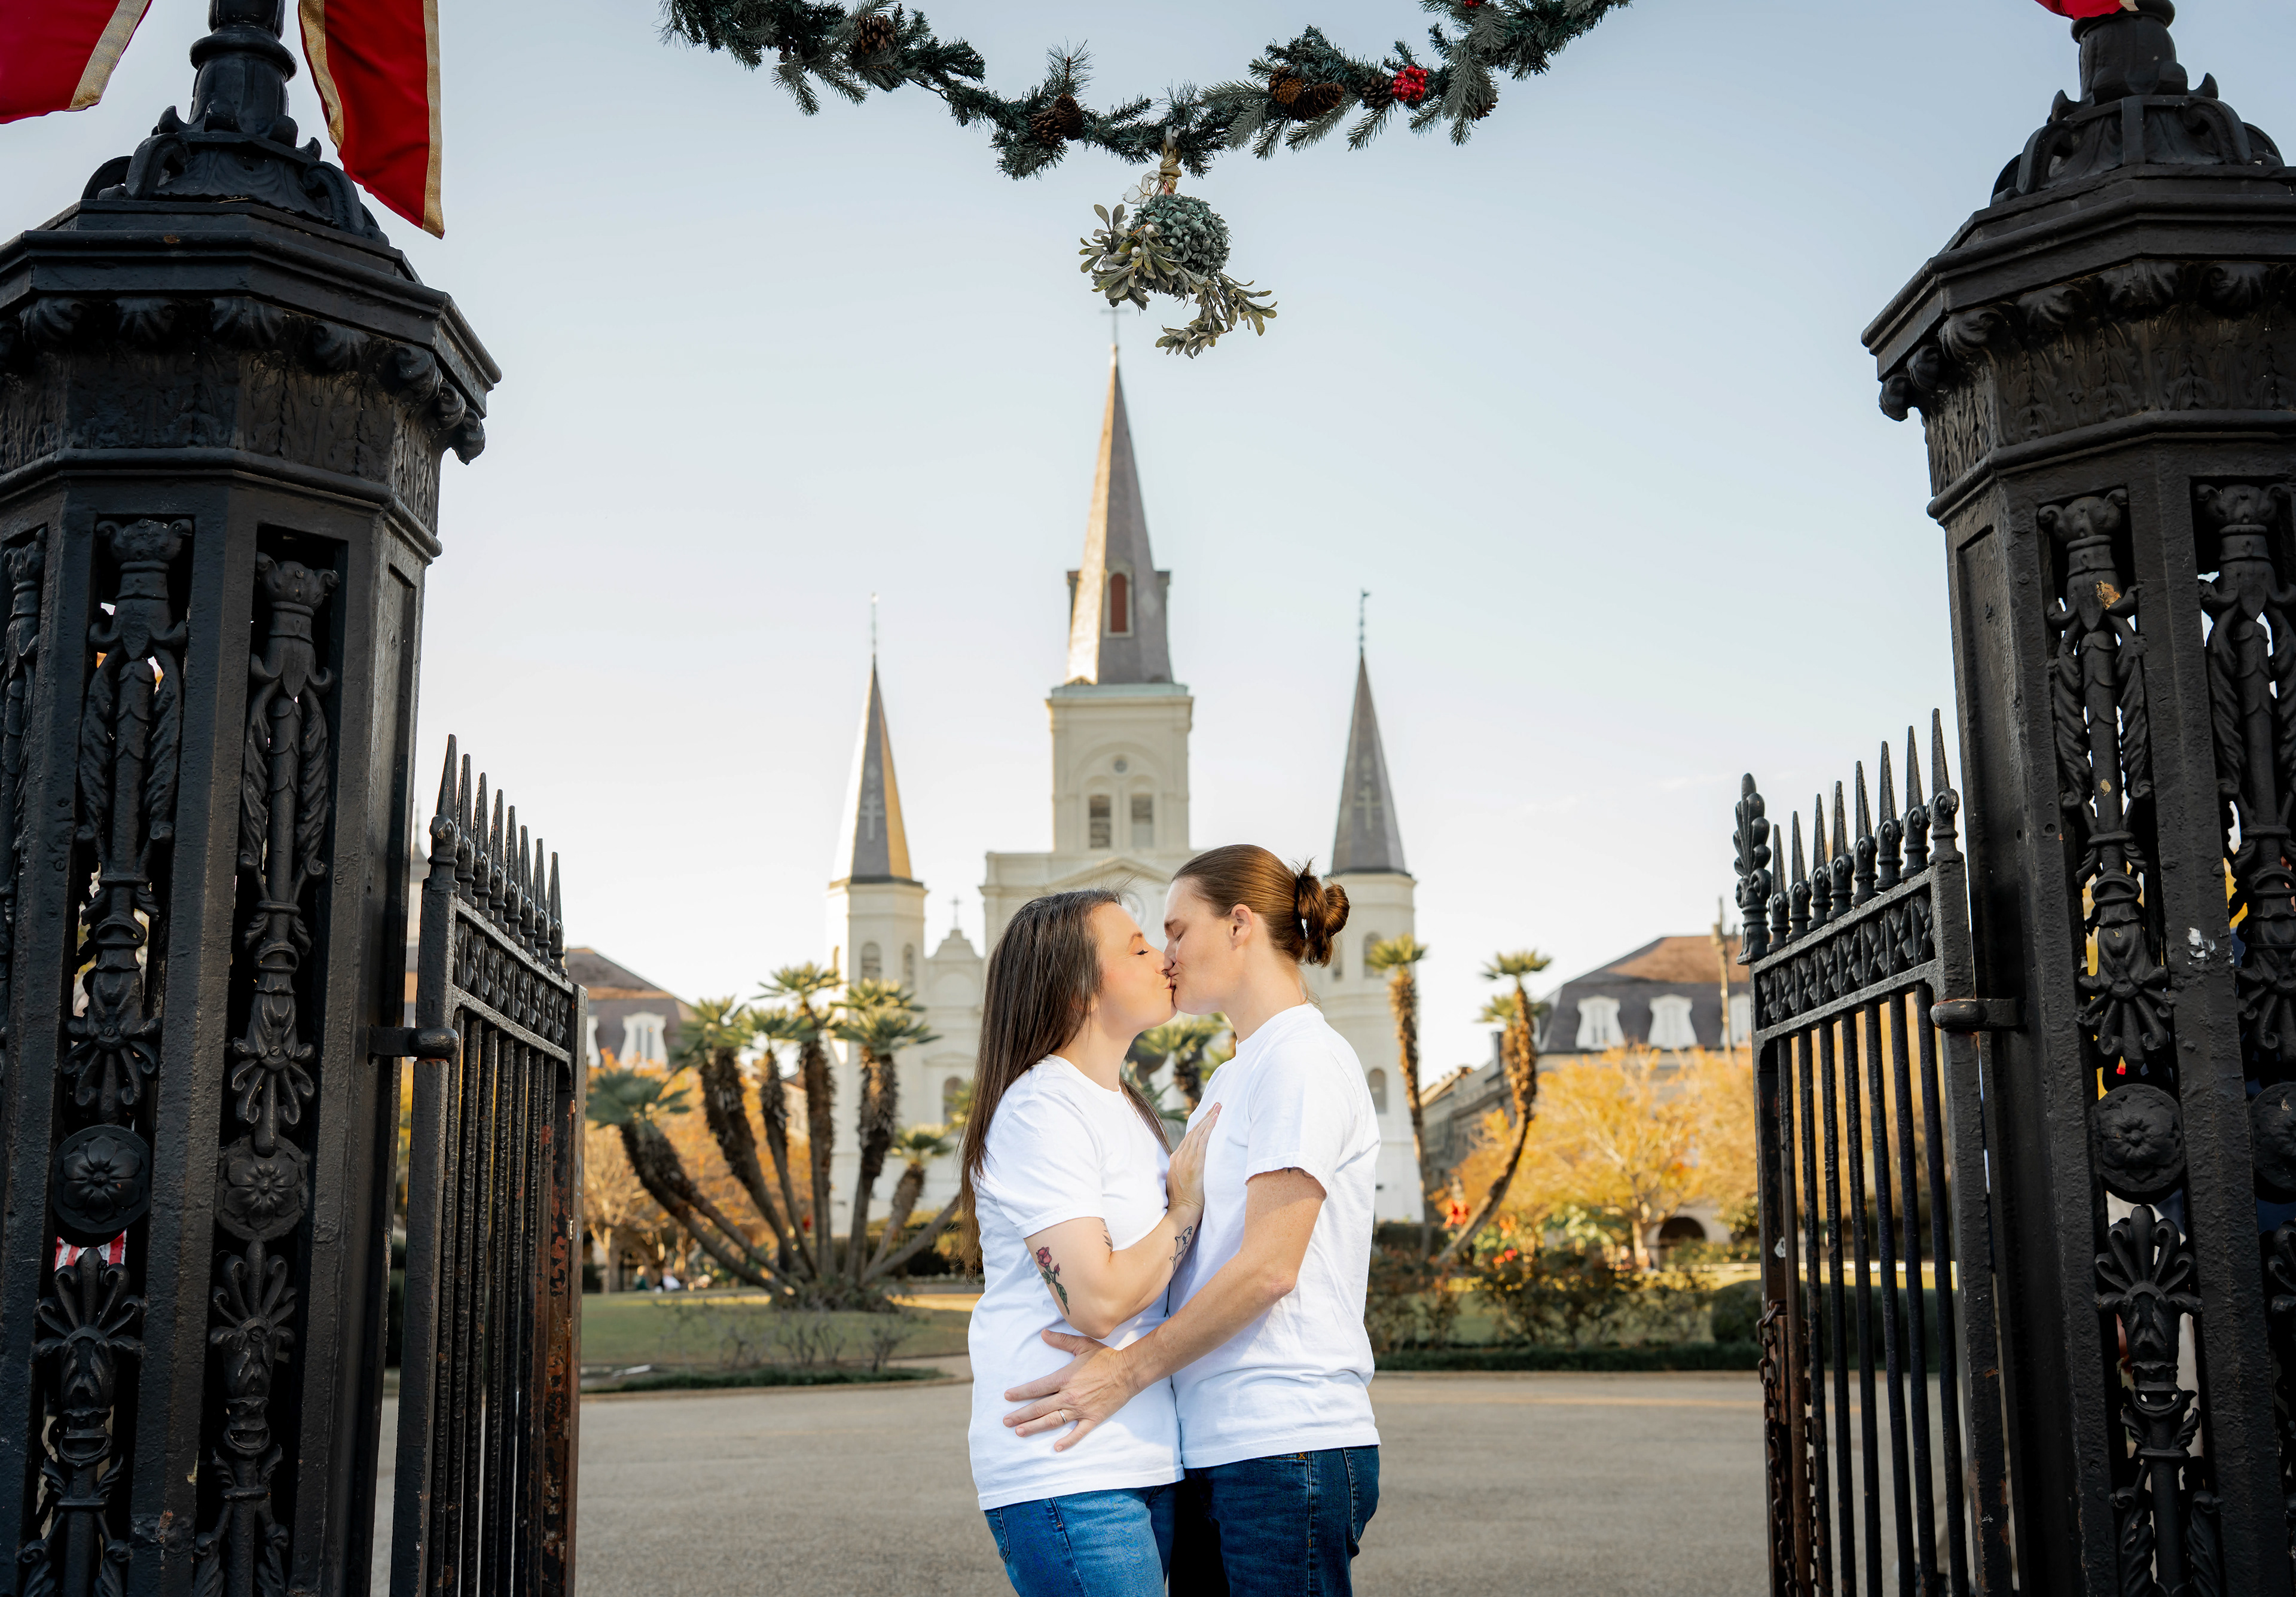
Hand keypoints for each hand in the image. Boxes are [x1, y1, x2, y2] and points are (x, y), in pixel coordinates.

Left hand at [1003, 1330, 1139, 1451]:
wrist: (1128, 1371)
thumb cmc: (1105, 1358)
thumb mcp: (1082, 1345)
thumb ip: (1061, 1341)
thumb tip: (1043, 1334)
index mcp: (1065, 1378)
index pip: (1037, 1388)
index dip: (1021, 1393)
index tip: (1008, 1397)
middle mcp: (1069, 1396)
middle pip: (1040, 1408)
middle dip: (1021, 1415)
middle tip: (1006, 1421)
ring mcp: (1080, 1409)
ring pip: (1053, 1421)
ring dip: (1034, 1427)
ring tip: (1019, 1432)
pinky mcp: (1093, 1418)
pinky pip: (1078, 1433)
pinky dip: (1067, 1441)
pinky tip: (1056, 1448)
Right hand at [1163, 1102, 1220, 1214]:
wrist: (1182, 1210)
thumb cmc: (1185, 1201)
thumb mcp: (1182, 1181)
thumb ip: (1187, 1169)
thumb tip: (1198, 1166)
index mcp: (1176, 1159)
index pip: (1189, 1138)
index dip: (1199, 1125)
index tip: (1208, 1116)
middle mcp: (1179, 1156)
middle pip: (1194, 1131)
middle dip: (1206, 1117)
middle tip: (1217, 1105)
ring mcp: (1186, 1159)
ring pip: (1198, 1133)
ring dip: (1210, 1118)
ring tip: (1219, 1107)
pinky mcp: (1194, 1163)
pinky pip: (1203, 1141)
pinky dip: (1209, 1128)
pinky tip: (1216, 1119)